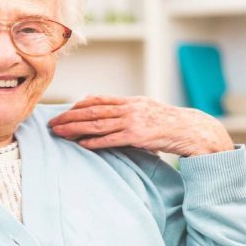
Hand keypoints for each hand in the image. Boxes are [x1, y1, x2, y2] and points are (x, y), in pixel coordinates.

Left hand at [48, 95, 234, 156]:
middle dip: (69, 117)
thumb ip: (129, 112)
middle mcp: (129, 108)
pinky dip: (95, 142)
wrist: (193, 129)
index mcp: (130, 101)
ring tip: (59, 133)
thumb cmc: (170, 123)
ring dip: (75, 129)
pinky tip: (81, 145)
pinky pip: (112, 139)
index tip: (64, 110)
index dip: (79, 105)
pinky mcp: (138, 136)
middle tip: (52, 122)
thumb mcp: (148, 110)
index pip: (98, 100)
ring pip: (97, 124)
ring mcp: (133, 121)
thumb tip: (110, 116)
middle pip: (92, 111)